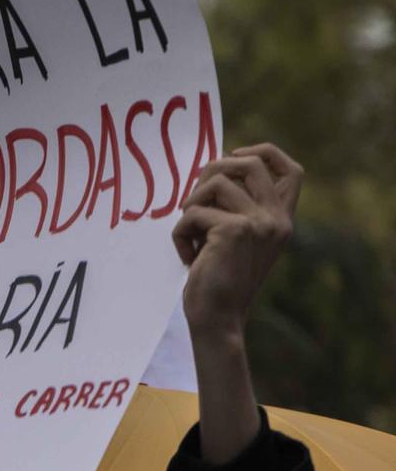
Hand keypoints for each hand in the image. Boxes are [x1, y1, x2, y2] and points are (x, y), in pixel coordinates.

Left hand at [173, 143, 302, 342]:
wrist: (218, 318)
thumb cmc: (219, 280)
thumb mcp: (237, 240)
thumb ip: (238, 208)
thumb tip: (215, 168)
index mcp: (281, 220)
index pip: (292, 170)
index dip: (265, 152)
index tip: (234, 154)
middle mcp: (276, 219)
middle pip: (249, 163)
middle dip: (213, 169)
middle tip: (194, 198)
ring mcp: (258, 223)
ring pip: (215, 183)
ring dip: (191, 206)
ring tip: (190, 234)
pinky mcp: (233, 230)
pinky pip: (192, 213)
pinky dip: (179, 233)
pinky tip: (187, 258)